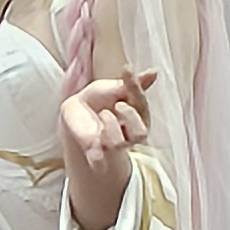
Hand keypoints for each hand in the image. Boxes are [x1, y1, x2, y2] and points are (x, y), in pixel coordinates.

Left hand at [60, 66, 154, 218]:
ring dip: (111, 127)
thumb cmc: (99, 98)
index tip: (126, 70)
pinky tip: (95, 142)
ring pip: (120, 144)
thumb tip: (155, 72)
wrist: (75, 109)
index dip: (136, 88)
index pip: (142, 106)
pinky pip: (99, 160)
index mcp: (137, 116)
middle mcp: (128, 134)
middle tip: (118, 104)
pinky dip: (98, 154)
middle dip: (131, 116)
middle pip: (141, 134)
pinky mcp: (95, 154)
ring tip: (102, 114)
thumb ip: (132, 84)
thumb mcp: (114, 87)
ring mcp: (112, 145)